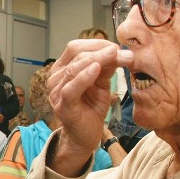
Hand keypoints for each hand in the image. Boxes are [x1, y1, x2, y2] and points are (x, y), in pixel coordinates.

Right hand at [47, 41, 132, 173]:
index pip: (76, 47)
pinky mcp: (62, 105)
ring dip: (99, 60)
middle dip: (102, 51)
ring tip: (117, 57)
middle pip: (76, 55)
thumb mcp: (102, 83)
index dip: (97, 43)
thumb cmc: (90, 109)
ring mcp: (56, 92)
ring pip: (75, 68)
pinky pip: (71, 88)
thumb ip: (106, 67)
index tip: (117, 47)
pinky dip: (84, 77)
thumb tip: (118, 51)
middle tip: (124, 53)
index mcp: (62, 69)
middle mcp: (55, 78)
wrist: (85, 135)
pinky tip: (97, 69)